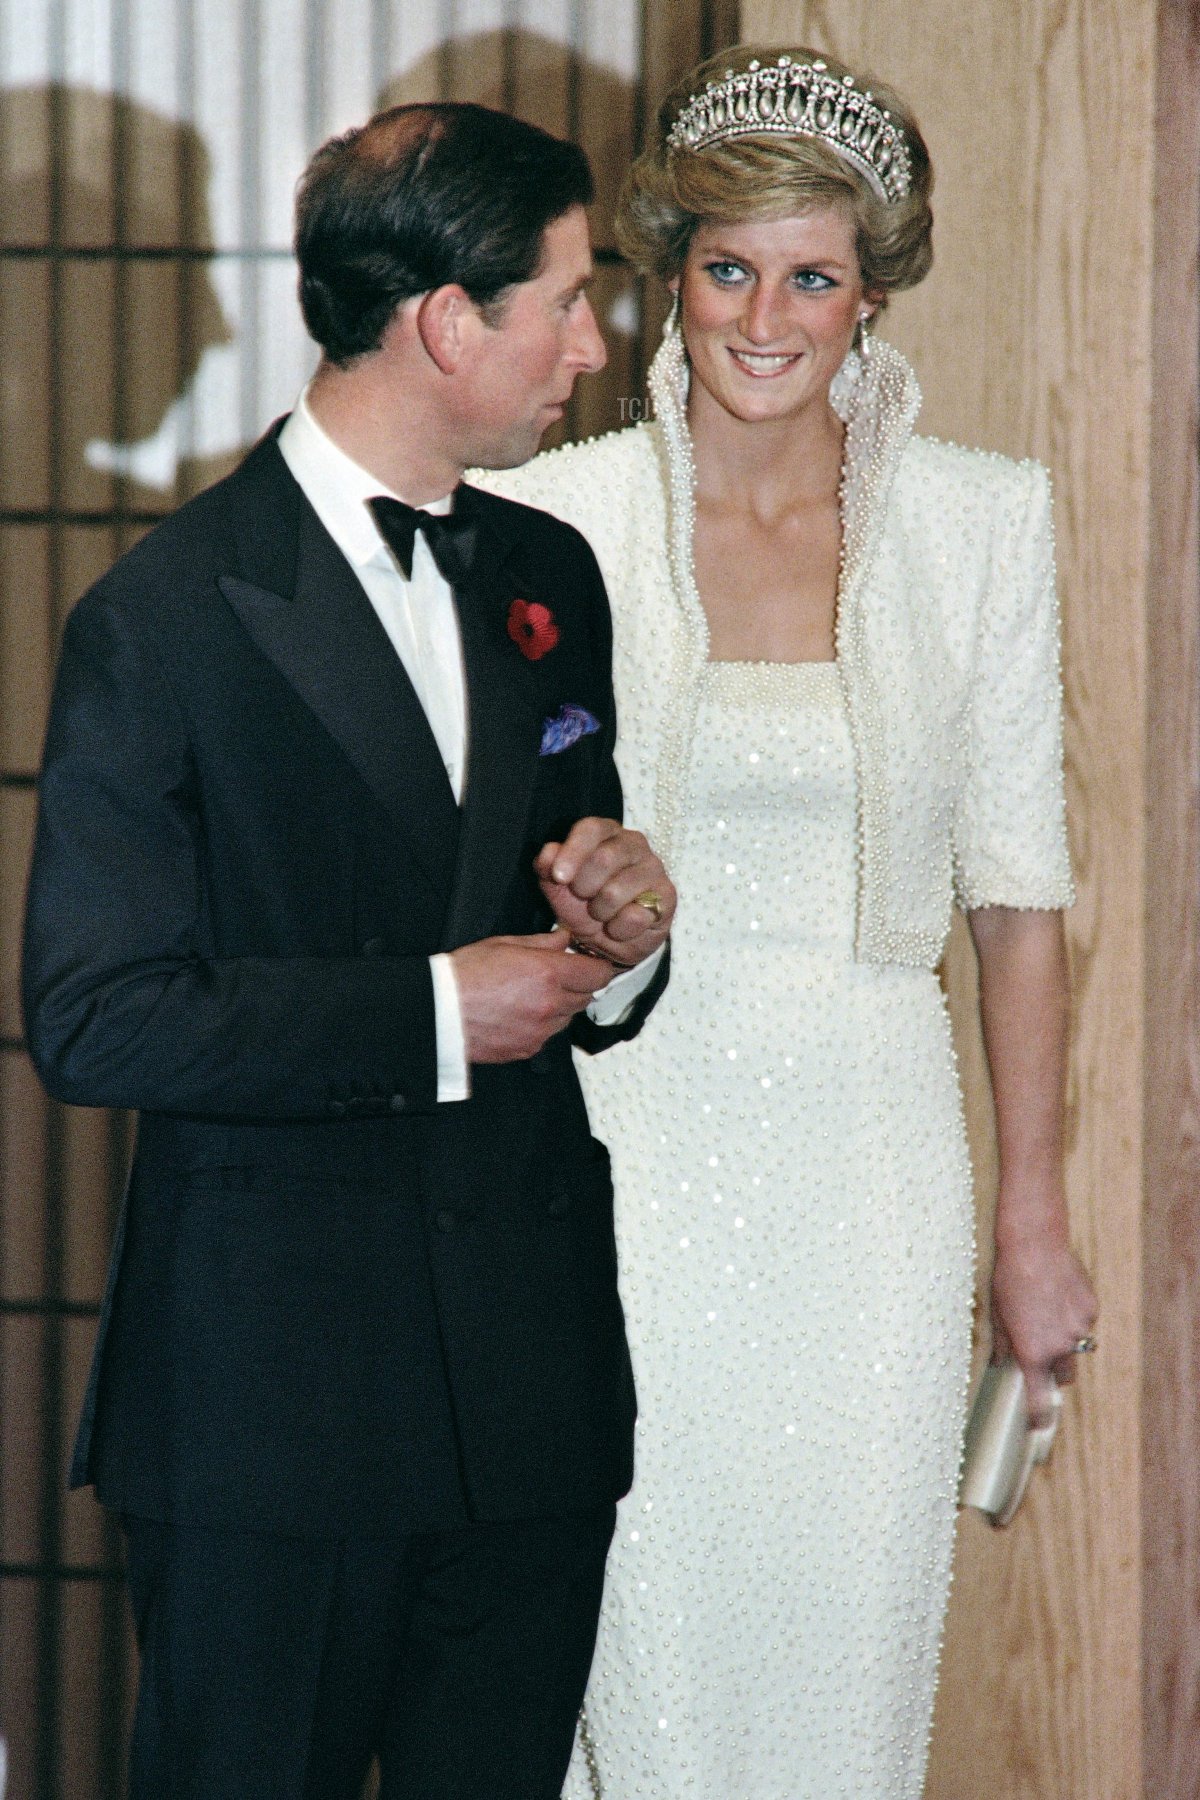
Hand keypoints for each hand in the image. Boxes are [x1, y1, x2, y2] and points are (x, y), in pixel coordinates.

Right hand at [451, 931, 612, 1062]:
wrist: (438, 1013)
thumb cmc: (464, 976)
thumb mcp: (504, 944)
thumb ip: (542, 942)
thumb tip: (564, 940)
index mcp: (548, 974)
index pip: (598, 974)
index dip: (596, 967)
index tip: (590, 964)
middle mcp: (550, 1005)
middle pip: (586, 996)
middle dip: (576, 985)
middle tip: (554, 976)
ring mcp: (541, 1031)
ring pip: (568, 1018)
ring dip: (560, 1006)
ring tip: (530, 996)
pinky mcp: (528, 1049)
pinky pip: (548, 1036)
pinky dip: (541, 1026)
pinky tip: (518, 1014)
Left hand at [534, 819, 675, 967]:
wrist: (608, 939)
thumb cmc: (583, 904)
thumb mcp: (557, 887)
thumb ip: (547, 866)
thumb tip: (548, 853)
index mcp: (606, 833)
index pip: (591, 828)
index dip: (573, 852)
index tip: (559, 877)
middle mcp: (634, 844)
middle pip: (604, 858)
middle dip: (584, 888)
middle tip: (584, 898)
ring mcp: (654, 869)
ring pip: (616, 891)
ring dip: (600, 912)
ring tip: (602, 914)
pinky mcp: (667, 896)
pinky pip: (635, 916)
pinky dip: (619, 929)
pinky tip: (620, 926)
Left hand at [990, 1206, 1097, 1426]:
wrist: (1034, 1244)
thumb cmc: (1007, 1279)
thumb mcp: (997, 1315)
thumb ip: (1002, 1345)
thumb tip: (1001, 1364)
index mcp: (1033, 1352)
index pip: (1040, 1399)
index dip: (1040, 1417)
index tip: (1038, 1427)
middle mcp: (1060, 1346)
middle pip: (1064, 1377)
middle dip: (1055, 1371)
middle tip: (1042, 1351)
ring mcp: (1079, 1328)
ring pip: (1076, 1348)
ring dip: (1064, 1340)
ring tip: (1046, 1309)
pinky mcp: (1091, 1309)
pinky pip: (1083, 1322)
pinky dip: (1073, 1316)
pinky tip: (1057, 1294)